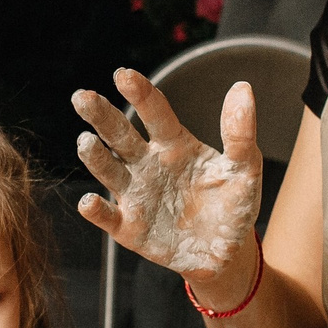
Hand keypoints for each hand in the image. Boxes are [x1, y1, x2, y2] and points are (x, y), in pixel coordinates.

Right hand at [72, 69, 261, 302]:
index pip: (155, 112)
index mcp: (174, 144)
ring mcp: (135, 195)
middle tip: (83, 97)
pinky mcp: (129, 228)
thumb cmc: (233, 205)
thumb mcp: (245, 169)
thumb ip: (240, 132)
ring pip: (109, 170)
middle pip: (120, 134)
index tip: (124, 75)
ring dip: (95, 157)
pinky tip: (90, 202)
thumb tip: (242, 88)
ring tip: (86, 142)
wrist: (227, 253)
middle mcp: (148, 164)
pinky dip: (96, 209)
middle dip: (101, 115)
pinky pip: (107, 216)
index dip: (140, 93)